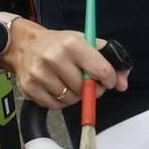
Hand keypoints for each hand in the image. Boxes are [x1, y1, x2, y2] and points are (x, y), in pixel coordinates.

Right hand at [0, 19, 130, 109]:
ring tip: (70, 83)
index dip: (108, 80)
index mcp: (72, 44)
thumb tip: (122, 83)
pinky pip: (54, 105)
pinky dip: (60, 101)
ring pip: (70, 99)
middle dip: (90, 89)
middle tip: (87, 82)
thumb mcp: (86, 42)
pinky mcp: (30, 87)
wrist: (26, 45)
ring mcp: (40, 73)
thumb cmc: (60, 44)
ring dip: (74, 95)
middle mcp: (54, 57)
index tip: (107, 80)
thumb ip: (109, 60)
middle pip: (84, 88)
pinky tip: (58, 88)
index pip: (100, 70)